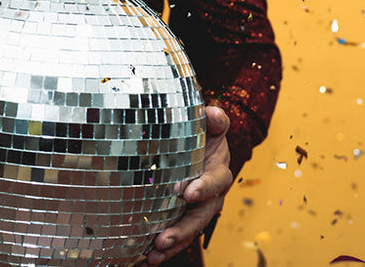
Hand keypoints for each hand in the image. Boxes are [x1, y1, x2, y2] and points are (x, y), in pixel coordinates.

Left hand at [145, 106, 232, 264]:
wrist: (196, 147)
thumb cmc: (202, 135)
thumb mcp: (210, 125)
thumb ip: (215, 120)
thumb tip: (212, 113)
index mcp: (219, 172)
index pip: (216, 182)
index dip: (205, 188)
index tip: (188, 193)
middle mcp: (211, 196)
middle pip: (201, 217)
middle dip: (183, 229)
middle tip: (164, 237)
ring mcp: (196, 211)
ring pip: (188, 231)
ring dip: (172, 244)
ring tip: (153, 253)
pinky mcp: (181, 218)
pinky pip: (175, 236)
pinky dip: (163, 250)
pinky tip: (146, 259)